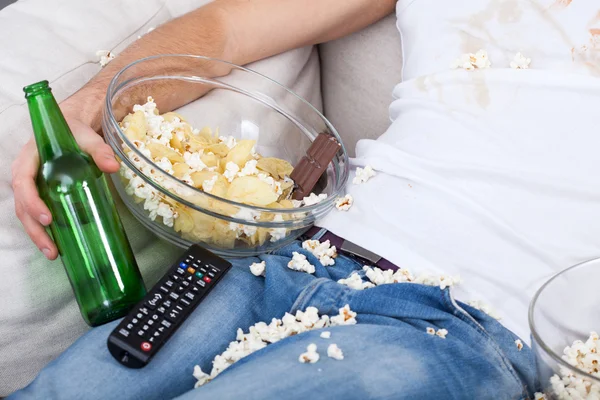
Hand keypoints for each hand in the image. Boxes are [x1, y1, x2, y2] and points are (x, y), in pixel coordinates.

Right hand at [11, 116, 119, 259]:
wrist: (69, 128)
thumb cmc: (74, 132)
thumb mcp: (87, 137)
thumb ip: (99, 150)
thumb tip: (112, 166)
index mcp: (29, 159)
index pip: (23, 183)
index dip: (32, 202)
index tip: (47, 218)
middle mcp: (25, 176)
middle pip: (22, 206)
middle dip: (35, 230)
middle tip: (51, 249)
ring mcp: (31, 187)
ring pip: (27, 215)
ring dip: (38, 236)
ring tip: (53, 254)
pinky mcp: (40, 195)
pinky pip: (38, 214)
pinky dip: (46, 230)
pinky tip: (59, 245)